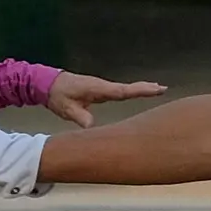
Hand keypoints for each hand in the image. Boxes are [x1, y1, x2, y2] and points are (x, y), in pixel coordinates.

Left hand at [44, 71, 166, 127]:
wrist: (47, 83)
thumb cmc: (58, 95)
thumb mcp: (67, 109)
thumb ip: (80, 117)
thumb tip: (92, 127)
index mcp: (98, 89)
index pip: (122, 91)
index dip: (140, 90)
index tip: (157, 88)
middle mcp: (103, 86)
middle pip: (128, 88)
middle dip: (145, 88)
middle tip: (163, 88)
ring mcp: (101, 87)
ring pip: (125, 89)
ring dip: (141, 88)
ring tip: (157, 89)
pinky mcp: (99, 90)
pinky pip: (119, 91)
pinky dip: (131, 90)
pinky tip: (136, 92)